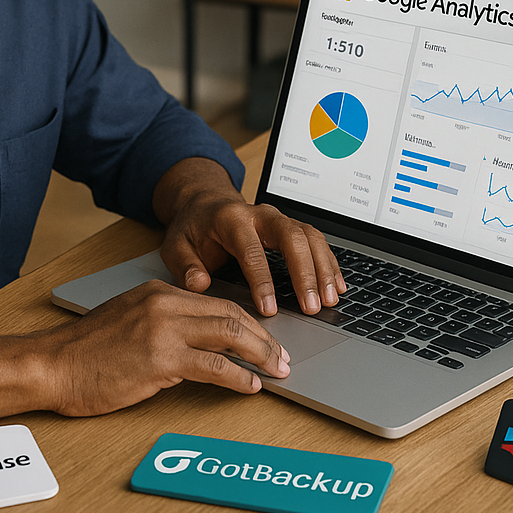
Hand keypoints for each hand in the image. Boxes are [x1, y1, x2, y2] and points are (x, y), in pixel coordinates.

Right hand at [41, 279, 290, 416]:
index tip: (265, 337)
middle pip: (231, 313)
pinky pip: (213, 366)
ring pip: (229, 334)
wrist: (52, 364)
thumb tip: (200, 340)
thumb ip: (164, 321)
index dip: (248, 320)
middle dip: (263, 335)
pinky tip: (251, 385)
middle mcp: (165, 304)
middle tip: (282, 355)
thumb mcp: (130, 318)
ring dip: (260, 353)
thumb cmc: (85, 349)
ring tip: (277, 369)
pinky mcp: (160, 360)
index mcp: (160, 291)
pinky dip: (239, 376)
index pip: (218, 300)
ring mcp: (164, 330)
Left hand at [155, 158, 345, 316]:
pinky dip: (329, 263)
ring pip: (309, 237)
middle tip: (311, 306)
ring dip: (322, 268)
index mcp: (231, 218)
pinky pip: (315, 241)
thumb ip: (185, 266)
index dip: (262, 280)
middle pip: (291, 236)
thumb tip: (199, 285)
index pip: (251, 249)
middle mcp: (260, 214)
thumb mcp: (175, 245)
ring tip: (329, 300)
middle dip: (304, 273)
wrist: (204, 203)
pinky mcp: (290, 227)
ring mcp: (279, 218)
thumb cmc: (192, 227)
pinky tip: (337, 286)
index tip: (269, 309)